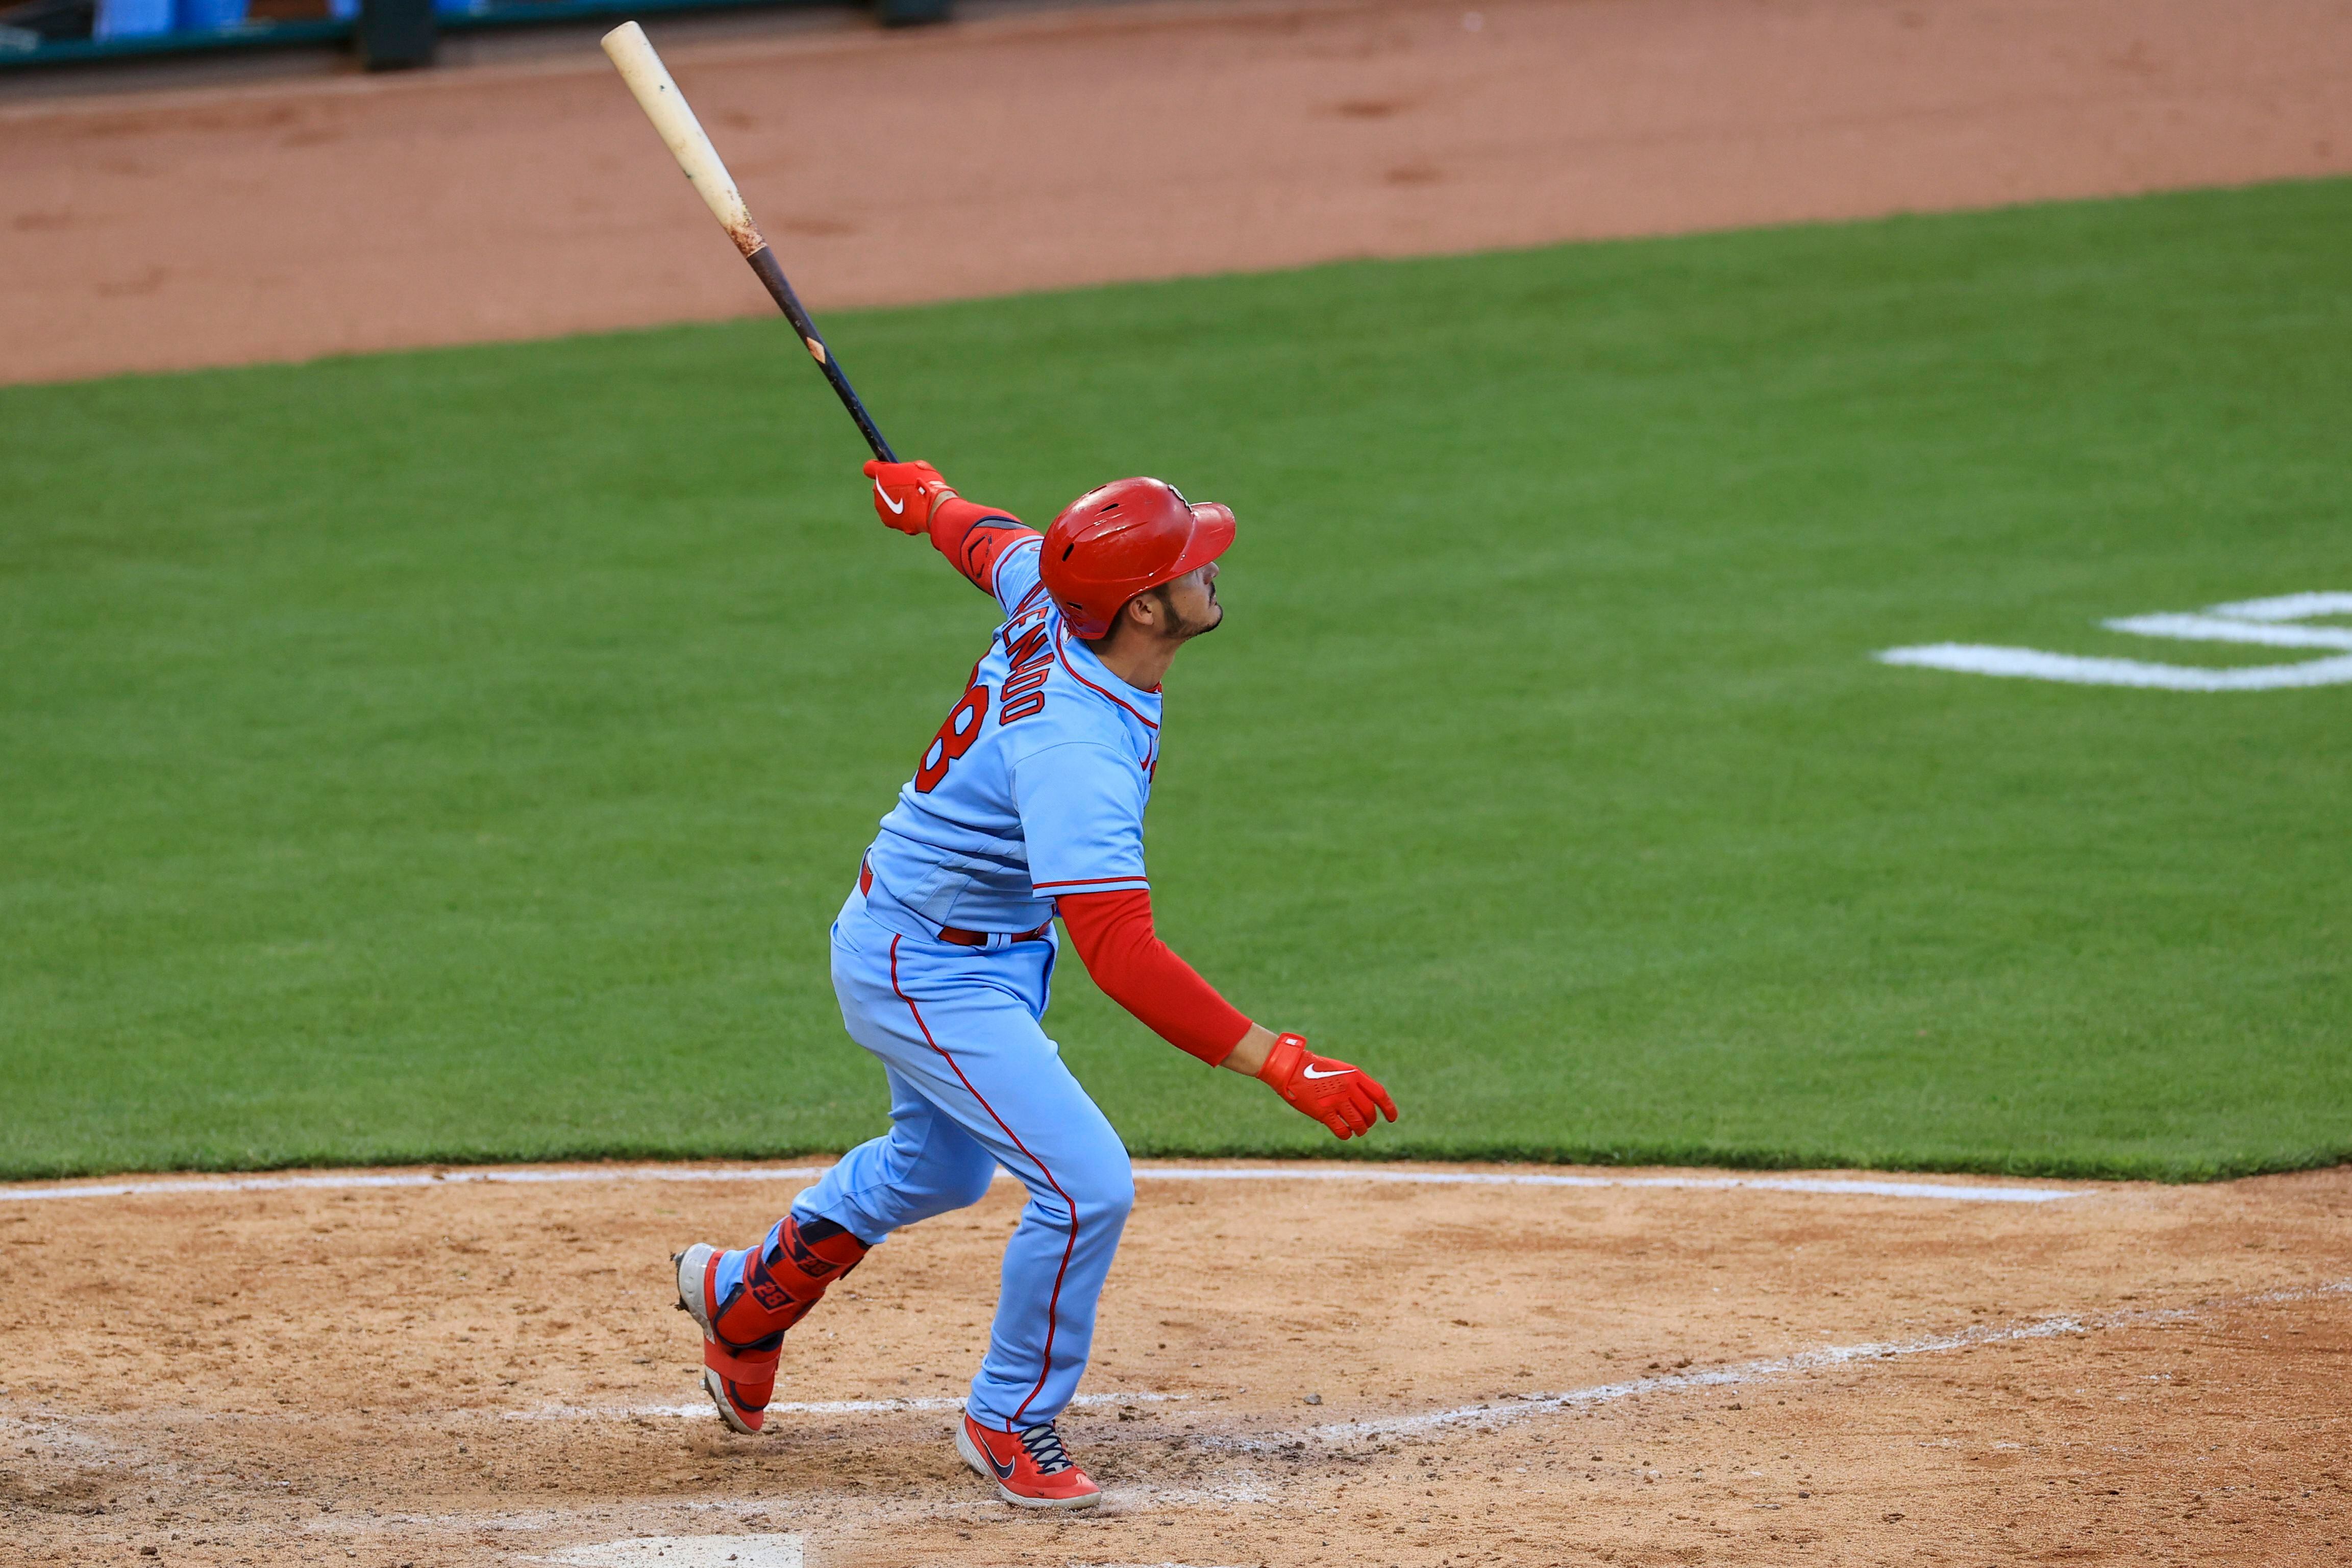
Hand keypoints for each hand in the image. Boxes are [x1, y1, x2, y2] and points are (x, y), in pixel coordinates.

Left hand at [863, 458, 955, 534]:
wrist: (932, 509)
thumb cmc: (927, 485)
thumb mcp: (920, 468)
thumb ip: (907, 468)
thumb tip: (906, 472)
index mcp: (882, 472)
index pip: (869, 467)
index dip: (877, 469)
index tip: (886, 471)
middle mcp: (877, 489)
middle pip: (879, 486)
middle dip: (890, 487)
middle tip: (907, 489)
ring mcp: (880, 506)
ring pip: (886, 502)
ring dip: (896, 501)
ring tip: (913, 502)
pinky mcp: (887, 521)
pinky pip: (892, 515)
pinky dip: (901, 514)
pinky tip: (914, 512)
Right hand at [1255, 1032, 1397, 1139]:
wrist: (1291, 1067)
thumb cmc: (1314, 1068)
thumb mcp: (1339, 1069)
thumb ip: (1353, 1083)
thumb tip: (1365, 1102)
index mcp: (1354, 1074)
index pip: (1379, 1094)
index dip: (1389, 1108)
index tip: (1392, 1118)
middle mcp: (1348, 1088)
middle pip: (1369, 1111)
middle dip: (1370, 1121)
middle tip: (1366, 1124)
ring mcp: (1336, 1100)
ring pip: (1358, 1123)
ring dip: (1360, 1130)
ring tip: (1358, 1131)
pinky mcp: (1323, 1112)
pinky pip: (1341, 1129)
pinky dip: (1346, 1134)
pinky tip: (1345, 1134)